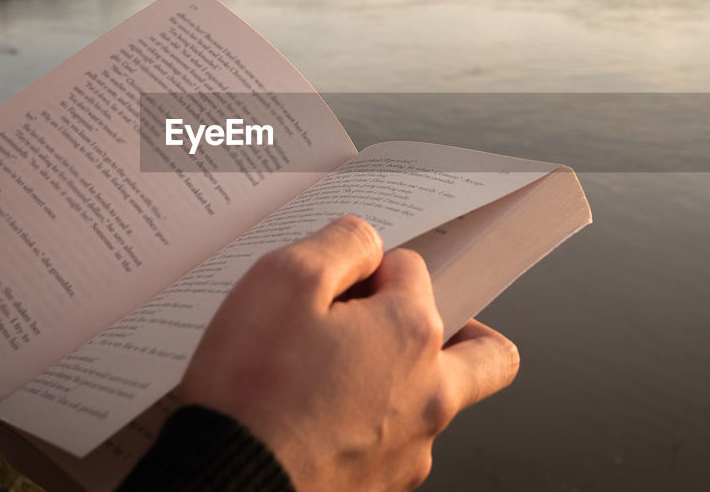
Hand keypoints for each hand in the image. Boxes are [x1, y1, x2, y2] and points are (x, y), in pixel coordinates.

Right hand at [181, 216, 519, 491]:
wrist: (225, 486)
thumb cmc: (251, 393)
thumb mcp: (281, 281)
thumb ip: (338, 245)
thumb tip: (365, 243)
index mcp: (412, 335)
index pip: (414, 271)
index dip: (370, 269)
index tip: (334, 286)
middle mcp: (429, 396)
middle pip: (484, 353)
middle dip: (456, 329)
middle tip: (401, 327)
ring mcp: (410, 452)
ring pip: (434, 405)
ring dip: (398, 384)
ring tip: (325, 382)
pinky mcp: (382, 490)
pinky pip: (392, 448)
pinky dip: (364, 429)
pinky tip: (310, 424)